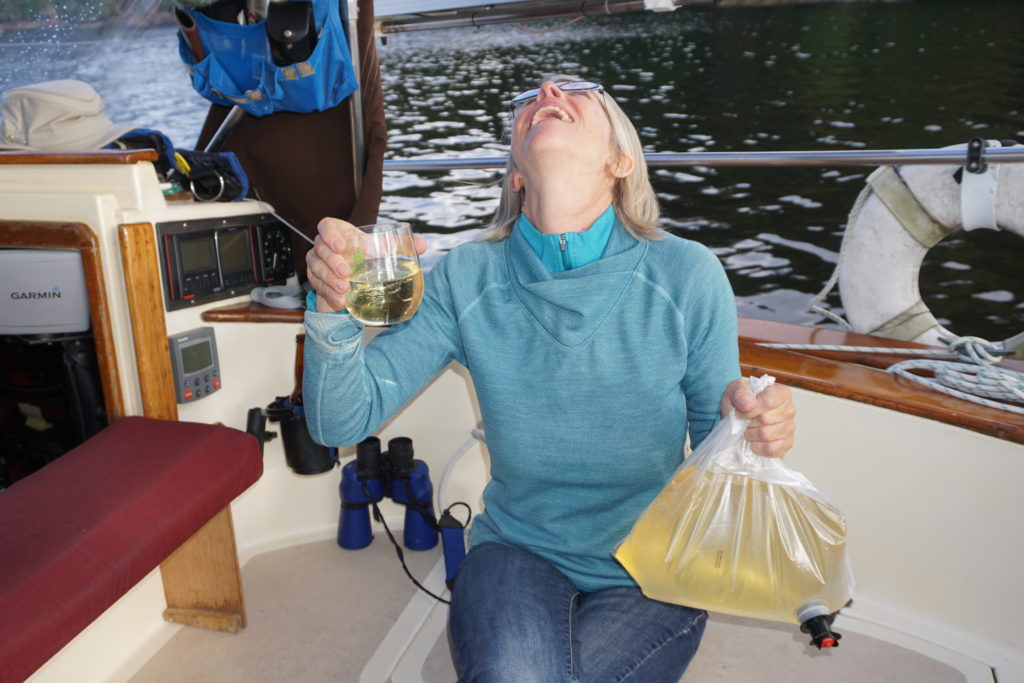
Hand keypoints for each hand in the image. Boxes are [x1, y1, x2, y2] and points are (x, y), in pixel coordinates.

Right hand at [306, 218, 427, 312]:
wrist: (354, 279)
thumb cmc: (367, 258)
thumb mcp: (382, 251)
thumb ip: (400, 246)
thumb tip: (423, 245)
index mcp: (339, 233)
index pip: (326, 226)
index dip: (330, 234)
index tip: (341, 247)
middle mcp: (324, 246)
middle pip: (320, 249)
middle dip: (332, 262)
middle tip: (346, 272)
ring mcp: (318, 263)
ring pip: (316, 268)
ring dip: (329, 279)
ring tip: (344, 288)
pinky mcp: (317, 280)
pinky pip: (318, 285)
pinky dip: (329, 293)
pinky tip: (341, 300)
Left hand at [719, 378, 795, 458]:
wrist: (741, 414)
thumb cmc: (742, 400)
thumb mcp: (736, 390)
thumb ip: (741, 393)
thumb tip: (748, 404)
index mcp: (781, 393)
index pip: (768, 401)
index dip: (750, 410)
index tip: (739, 412)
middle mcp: (789, 409)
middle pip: (765, 420)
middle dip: (748, 422)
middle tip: (743, 421)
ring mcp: (789, 428)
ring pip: (766, 435)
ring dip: (751, 434)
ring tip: (748, 430)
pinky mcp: (786, 443)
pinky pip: (771, 449)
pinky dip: (757, 447)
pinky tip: (753, 441)